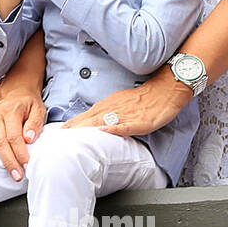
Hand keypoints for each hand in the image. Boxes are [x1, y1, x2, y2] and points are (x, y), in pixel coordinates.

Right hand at [0, 90, 47, 179]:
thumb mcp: (39, 111)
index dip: (20, 152)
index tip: (26, 165)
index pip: (14, 135)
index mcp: (12, 111)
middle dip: (7, 159)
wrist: (19, 92)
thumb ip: (35, 124)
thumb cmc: (29, 105)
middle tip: (16, 175)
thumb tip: (28, 138)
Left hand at [62, 70, 191, 136]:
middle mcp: (114, 108)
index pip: (87, 115)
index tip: (61, 130)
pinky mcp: (139, 121)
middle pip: (91, 118)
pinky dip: (114, 128)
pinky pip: (126, 125)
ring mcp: (126, 114)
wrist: (166, 90)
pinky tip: (104, 131)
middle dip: (75, 127)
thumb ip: (107, 112)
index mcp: (109, 105)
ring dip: (88, 128)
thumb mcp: (121, 103)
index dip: (73, 123)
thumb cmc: (144, 98)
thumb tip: (94, 121)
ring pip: (104, 121)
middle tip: (61, 136)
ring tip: (74, 135)